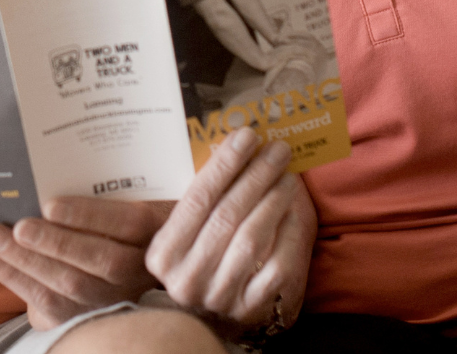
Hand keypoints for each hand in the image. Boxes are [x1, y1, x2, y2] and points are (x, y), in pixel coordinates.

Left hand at [0, 196, 169, 329]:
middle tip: (16, 227)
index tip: (49, 205)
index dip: (88, 215)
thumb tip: (53, 159)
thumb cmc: (121, 212)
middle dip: (52, 243)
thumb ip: (104, 183)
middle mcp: (139, 267)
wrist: (136, 259)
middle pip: (99, 260)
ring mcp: (115, 295)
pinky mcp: (87, 313)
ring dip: (25, 262)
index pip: (127, 222)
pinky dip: (16, 279)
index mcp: (153, 228)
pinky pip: (51, 305)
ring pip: (71, 286)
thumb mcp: (129, 193)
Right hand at [145, 126, 315, 338]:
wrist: (210, 319)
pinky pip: (277, 265)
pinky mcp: (252, 311)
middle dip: (255, 176)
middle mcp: (187, 279)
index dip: (224, 165)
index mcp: (163, 255)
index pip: (197, 199)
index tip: (246, 137)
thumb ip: (198, 202)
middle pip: (227, 215)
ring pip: (252, 238)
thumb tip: (232, 149)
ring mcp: (220, 298)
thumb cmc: (197, 260)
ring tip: (286, 174)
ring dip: (273, 200)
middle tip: (276, 149)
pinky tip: (293, 210)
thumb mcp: (182, 235)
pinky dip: (288, 233)